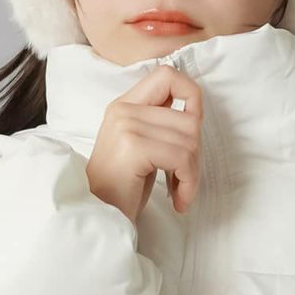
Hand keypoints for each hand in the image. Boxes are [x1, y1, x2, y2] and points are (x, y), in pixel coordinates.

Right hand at [86, 63, 202, 223]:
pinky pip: (181, 158)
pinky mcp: (133, 147)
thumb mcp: (141, 148)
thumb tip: (194, 112)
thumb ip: (160, 124)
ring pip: (189, 140)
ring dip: (193, 173)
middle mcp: (123, 109)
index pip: (168, 75)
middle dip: (196, 154)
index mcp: (124, 105)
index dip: (191, 96)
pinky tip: (178, 200)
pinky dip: (188, 183)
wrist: (98, 219)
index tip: (192, 132)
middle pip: (188, 117)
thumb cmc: (122, 191)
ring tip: (181, 192)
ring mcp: (126, 125)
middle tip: (185, 180)